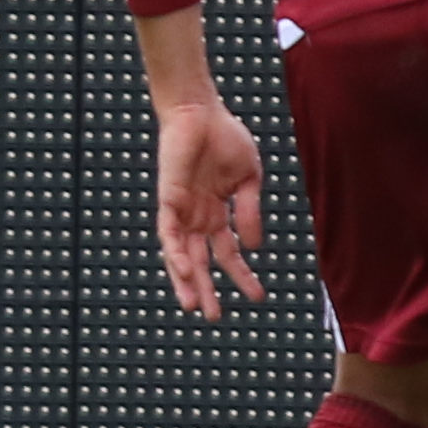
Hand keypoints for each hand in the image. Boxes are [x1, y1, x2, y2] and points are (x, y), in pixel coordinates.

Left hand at [156, 98, 265, 319]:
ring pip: (181, 254)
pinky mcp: (168, 198)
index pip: (229, 253)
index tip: (258, 297)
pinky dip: (176, 252)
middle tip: (214, 317)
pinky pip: (168, 232)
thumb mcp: (248, 179)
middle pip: (201, 261)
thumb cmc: (224, 138)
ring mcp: (181, 210)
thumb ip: (249, 212)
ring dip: (187, 281)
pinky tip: (185, 271)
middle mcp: (197, 217)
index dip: (241, 275)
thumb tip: (254, 247)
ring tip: (194, 306)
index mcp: (217, 213)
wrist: (201, 111)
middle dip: (207, 289)